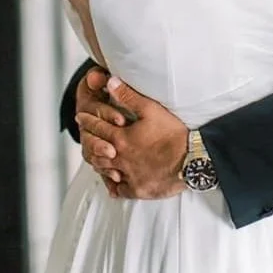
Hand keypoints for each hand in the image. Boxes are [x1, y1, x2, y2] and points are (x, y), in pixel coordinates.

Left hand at [76, 77, 187, 199]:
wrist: (192, 159)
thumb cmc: (173, 133)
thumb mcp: (151, 109)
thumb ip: (128, 96)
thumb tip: (110, 82)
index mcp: (122, 139)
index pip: (98, 128)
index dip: (88, 120)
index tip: (80, 117)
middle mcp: (121, 159)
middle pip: (97, 150)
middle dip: (89, 140)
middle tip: (84, 136)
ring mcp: (129, 176)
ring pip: (105, 170)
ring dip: (99, 161)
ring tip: (96, 156)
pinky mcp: (139, 189)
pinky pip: (120, 189)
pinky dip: (114, 184)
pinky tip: (113, 181)